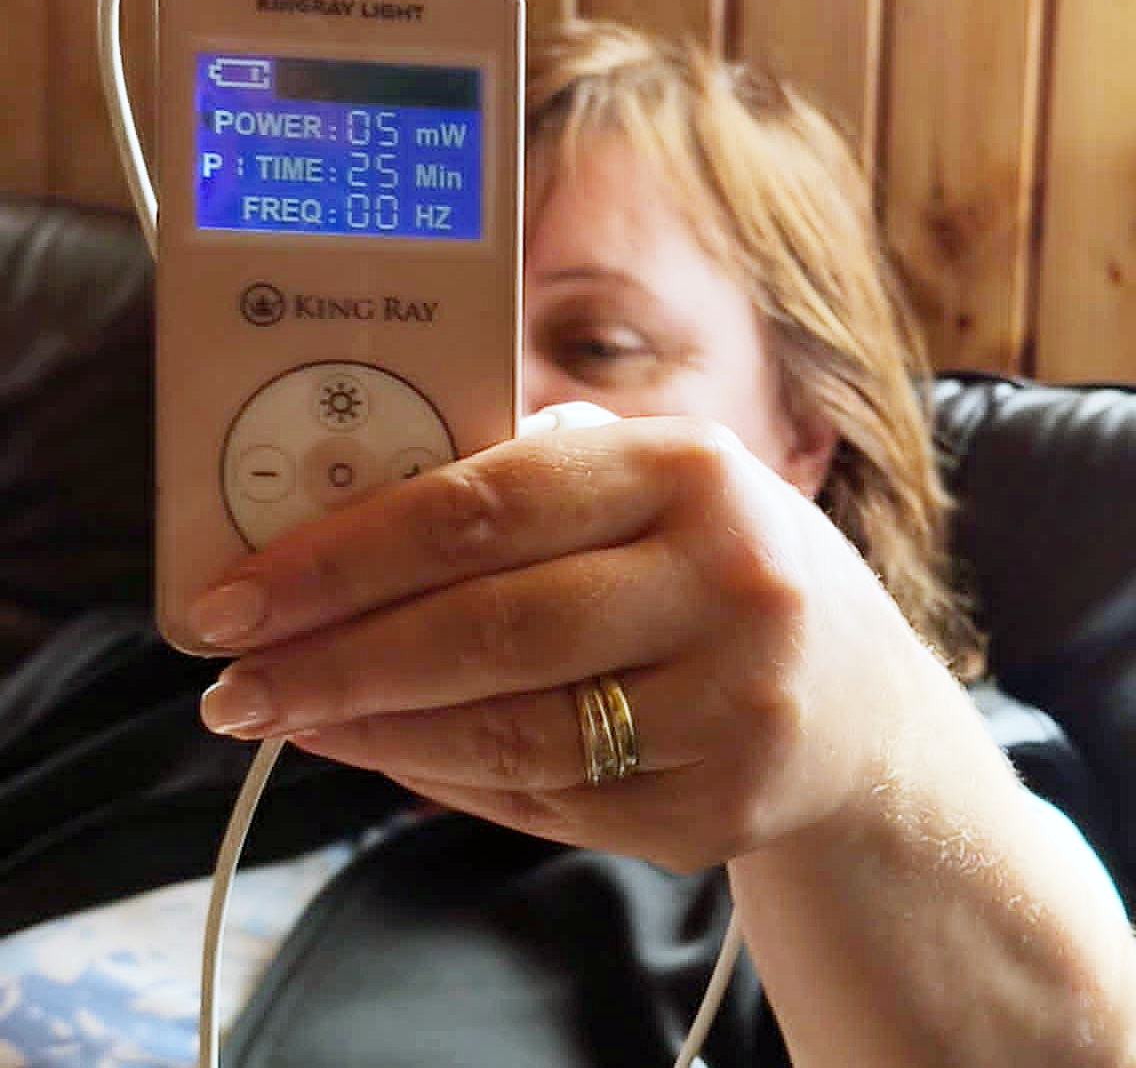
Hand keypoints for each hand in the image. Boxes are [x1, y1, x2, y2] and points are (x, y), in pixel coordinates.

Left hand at [195, 414, 929, 870]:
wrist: (859, 698)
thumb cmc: (716, 562)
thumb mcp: (652, 486)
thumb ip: (522, 489)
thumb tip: (339, 534)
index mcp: (692, 468)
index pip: (485, 504)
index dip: (346, 553)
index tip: (239, 591)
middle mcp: (728, 582)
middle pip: (487, 629)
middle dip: (333, 658)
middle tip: (232, 677)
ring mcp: (734, 707)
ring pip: (508, 731)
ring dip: (370, 728)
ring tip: (284, 713)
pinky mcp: (717, 808)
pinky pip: (543, 800)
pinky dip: (441, 777)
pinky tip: (380, 750)